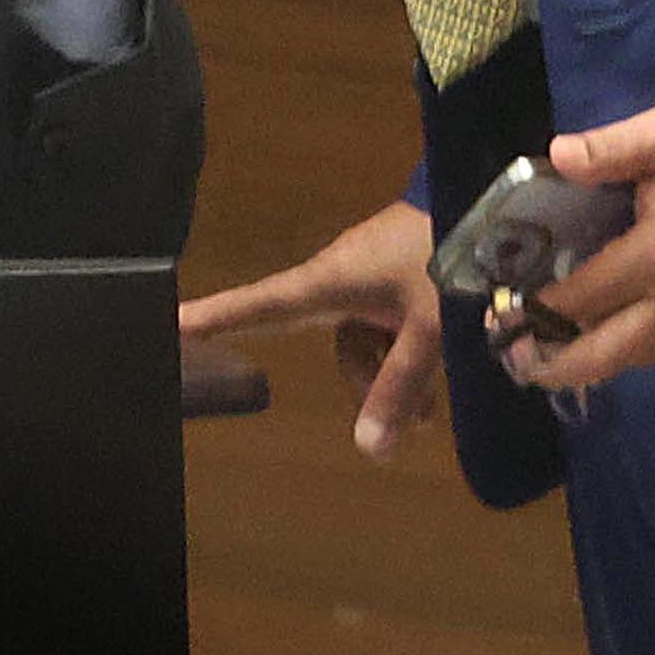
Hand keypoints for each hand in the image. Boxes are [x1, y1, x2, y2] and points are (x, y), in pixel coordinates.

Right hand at [179, 202, 446, 462]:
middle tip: (419, 420)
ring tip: (438, 400)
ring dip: (396, 371)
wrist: (490, 202)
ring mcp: (367, 275)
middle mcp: (338, 278)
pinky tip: (441, 365)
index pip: (257, 305)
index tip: (164, 325)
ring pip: (365, 341)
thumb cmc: (448, 257)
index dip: (212, 318)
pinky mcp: (394, 274)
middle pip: (333, 345)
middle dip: (369, 385)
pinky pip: (385, 324)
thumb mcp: (428, 329)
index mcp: (328, 282)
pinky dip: (407, 349)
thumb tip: (370, 452)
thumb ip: (399, 387)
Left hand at [492, 87, 654, 393]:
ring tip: (553, 363)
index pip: (583, 298)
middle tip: (516, 362)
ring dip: (594, 366)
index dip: (538, 312)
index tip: (501, 315)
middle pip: (609, 352)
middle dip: (559, 365)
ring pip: (642, 357)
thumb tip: (555, 155)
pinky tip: (609, 341)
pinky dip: (631, 353)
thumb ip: (607, 149)